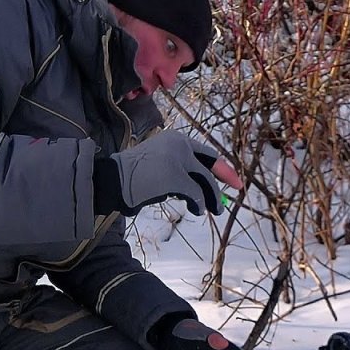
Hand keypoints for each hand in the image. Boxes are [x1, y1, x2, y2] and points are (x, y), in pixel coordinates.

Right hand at [93, 130, 238, 215]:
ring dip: (211, 197)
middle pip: (209, 165)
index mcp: (175, 138)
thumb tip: (201, 185)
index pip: (205, 152)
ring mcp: (178, 159)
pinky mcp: (176, 177)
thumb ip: (179, 166)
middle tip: (237, 191)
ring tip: (213, 209)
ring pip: (204, 181)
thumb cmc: (131, 175)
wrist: (112, 179)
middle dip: (224, 179)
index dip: (220, 166)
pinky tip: (196, 210)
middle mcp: (179, 144)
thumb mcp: (158, 161)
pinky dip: (198, 204)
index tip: (232, 178)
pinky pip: (195, 194)